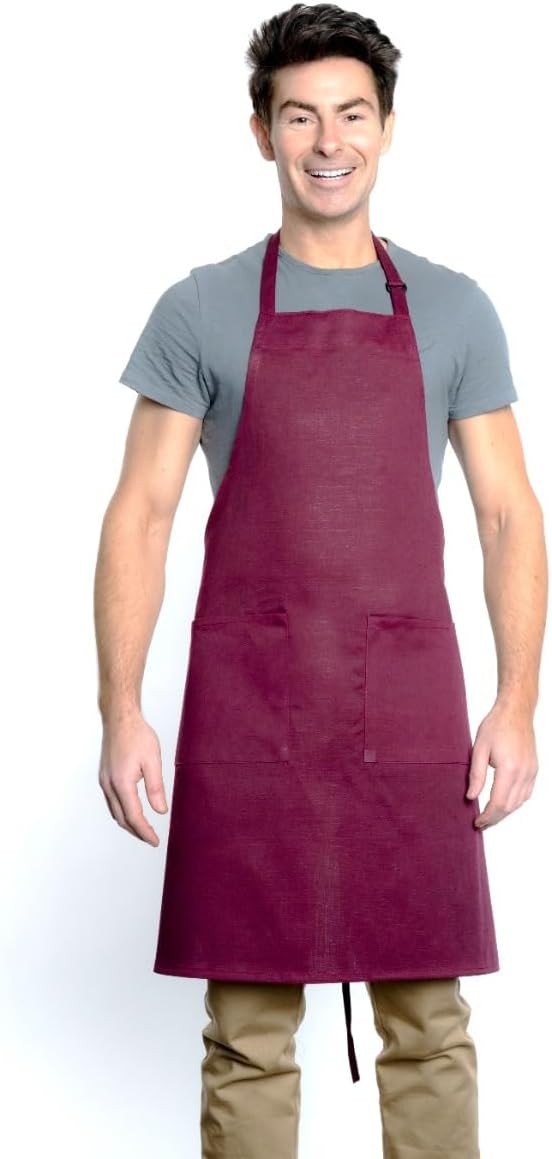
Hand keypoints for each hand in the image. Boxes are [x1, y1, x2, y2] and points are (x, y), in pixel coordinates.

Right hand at [98, 712, 167, 844]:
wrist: (120, 718)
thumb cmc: (137, 735)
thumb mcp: (153, 761)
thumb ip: (156, 788)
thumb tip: (161, 811)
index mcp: (122, 783)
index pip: (134, 817)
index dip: (145, 832)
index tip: (155, 841)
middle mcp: (109, 785)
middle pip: (121, 819)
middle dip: (136, 832)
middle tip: (151, 838)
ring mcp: (104, 781)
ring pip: (115, 811)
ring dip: (128, 823)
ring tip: (143, 829)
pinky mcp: (104, 776)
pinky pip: (112, 802)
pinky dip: (122, 812)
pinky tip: (132, 811)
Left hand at [465, 699, 538, 828]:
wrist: (516, 711)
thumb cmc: (496, 725)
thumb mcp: (479, 748)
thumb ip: (476, 775)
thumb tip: (471, 797)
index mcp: (509, 768)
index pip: (498, 803)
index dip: (487, 816)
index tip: (477, 822)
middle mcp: (524, 773)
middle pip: (510, 807)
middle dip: (494, 818)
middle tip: (480, 823)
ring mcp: (531, 772)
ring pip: (519, 803)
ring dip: (504, 812)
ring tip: (489, 815)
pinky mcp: (534, 769)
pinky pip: (526, 793)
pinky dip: (514, 803)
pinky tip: (503, 803)